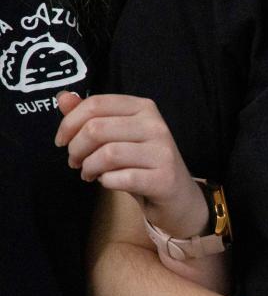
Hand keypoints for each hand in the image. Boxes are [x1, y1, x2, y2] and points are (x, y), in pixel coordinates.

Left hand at [55, 92, 207, 237]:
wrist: (178, 197)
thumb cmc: (142, 164)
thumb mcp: (117, 136)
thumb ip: (90, 116)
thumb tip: (63, 98)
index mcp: (144, 108)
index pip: (95, 104)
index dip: (69, 123)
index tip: (62, 141)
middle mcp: (156, 126)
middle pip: (96, 129)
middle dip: (76, 148)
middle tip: (75, 162)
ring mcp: (163, 152)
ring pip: (107, 154)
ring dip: (89, 167)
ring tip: (89, 174)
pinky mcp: (164, 179)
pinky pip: (120, 178)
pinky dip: (106, 182)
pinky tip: (108, 182)